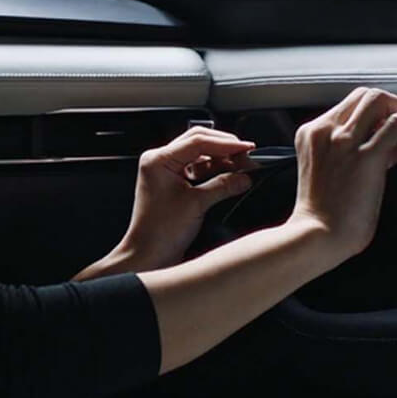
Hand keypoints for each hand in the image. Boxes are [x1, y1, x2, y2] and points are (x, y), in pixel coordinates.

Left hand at [117, 126, 256, 269]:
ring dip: (221, 159)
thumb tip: (245, 176)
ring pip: (199, 154)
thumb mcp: (196, 204)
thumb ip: (223, 185)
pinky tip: (230, 175)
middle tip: (247, 156)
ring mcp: (165, 171)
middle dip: (225, 148)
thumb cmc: (160, 232)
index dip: (226, 144)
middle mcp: (159, 161)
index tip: (247, 148)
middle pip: (198, 142)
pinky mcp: (173, 182)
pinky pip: (197, 168)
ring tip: (242, 166)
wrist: (148, 256)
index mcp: (158, 160)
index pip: (198, 141)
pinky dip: (214, 170)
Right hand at [289, 87, 396, 257]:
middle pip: (363, 96)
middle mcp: (326, 132)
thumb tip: (385, 145)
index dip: (371, 111)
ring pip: (378, 102)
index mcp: (311, 134)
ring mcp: (345, 142)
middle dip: (388, 103)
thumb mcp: (325, 170)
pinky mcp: (367, 157)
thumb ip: (348, 153)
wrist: (317, 235)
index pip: (346, 106)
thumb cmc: (322, 213)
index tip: (385, 121)